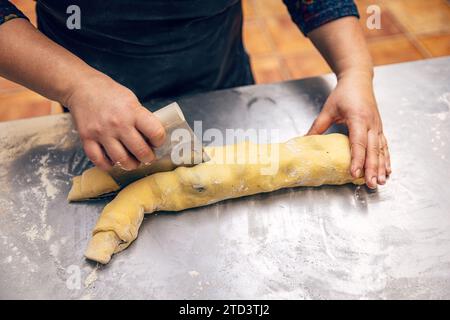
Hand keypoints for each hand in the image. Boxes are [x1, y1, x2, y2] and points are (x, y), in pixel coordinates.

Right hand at [66, 74, 165, 170]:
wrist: (81, 86)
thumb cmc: (109, 93)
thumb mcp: (131, 100)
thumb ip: (141, 118)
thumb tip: (152, 137)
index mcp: (132, 112)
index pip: (155, 133)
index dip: (160, 141)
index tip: (156, 142)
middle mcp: (118, 123)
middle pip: (140, 151)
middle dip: (148, 158)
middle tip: (147, 157)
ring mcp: (101, 132)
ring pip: (121, 160)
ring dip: (131, 165)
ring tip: (133, 162)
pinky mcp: (87, 138)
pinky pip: (99, 161)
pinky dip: (109, 165)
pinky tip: (114, 161)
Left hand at [306, 72, 390, 188]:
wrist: (358, 80)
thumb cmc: (343, 94)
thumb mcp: (328, 109)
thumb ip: (317, 127)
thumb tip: (304, 141)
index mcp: (358, 118)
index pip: (358, 142)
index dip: (357, 159)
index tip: (354, 173)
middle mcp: (371, 123)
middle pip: (372, 149)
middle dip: (372, 168)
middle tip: (370, 184)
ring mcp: (377, 126)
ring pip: (381, 149)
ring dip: (381, 167)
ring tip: (381, 182)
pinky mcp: (380, 128)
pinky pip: (384, 146)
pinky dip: (386, 159)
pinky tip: (387, 170)